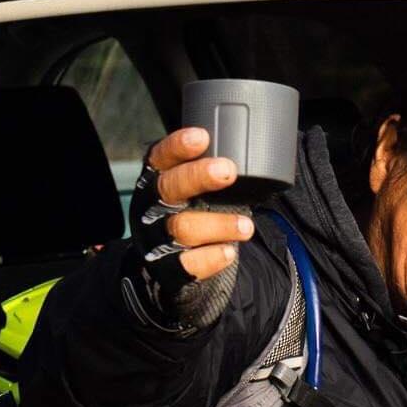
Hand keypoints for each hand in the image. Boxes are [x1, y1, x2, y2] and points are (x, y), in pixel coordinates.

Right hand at [136, 127, 253, 281]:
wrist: (167, 266)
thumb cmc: (190, 215)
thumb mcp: (192, 191)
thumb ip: (209, 173)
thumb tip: (256, 151)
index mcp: (156, 181)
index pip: (160, 158)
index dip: (177, 147)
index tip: (202, 136)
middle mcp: (150, 208)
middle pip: (169, 187)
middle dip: (198, 176)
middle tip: (228, 170)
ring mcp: (156, 240)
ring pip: (183, 228)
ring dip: (218, 225)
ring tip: (246, 227)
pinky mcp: (166, 270)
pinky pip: (186, 265)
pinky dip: (210, 258)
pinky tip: (228, 252)